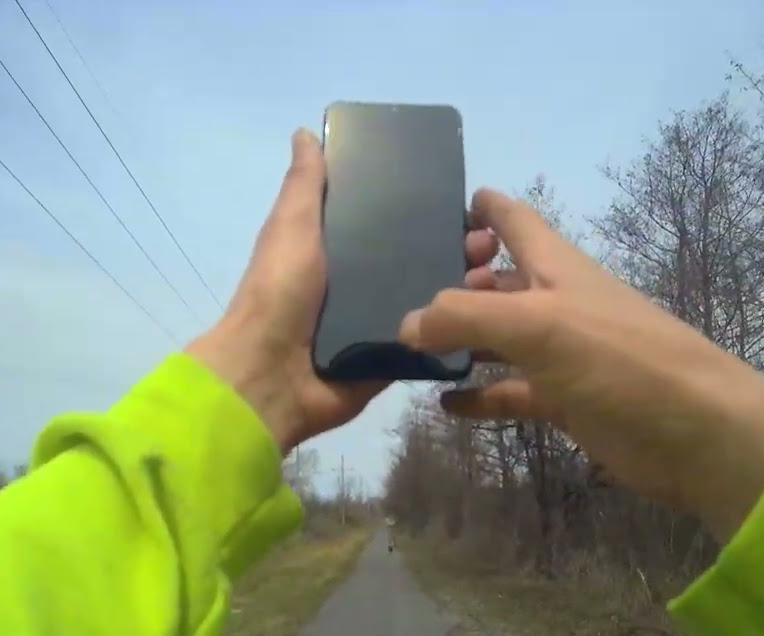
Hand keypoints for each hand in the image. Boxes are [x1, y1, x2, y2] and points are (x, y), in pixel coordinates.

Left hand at [185, 129, 499, 454]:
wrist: (270, 375)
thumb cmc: (278, 293)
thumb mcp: (292, 228)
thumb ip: (305, 185)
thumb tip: (304, 133)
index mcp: (336, 251)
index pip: (389, 224)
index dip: (423, 211)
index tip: (462, 201)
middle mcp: (359, 286)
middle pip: (417, 260)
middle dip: (454, 248)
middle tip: (487, 243)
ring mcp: (377, 325)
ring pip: (430, 300)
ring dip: (463, 287)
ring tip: (492, 276)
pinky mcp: (390, 360)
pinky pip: (428, 342)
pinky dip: (455, 330)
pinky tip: (486, 316)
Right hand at [398, 188, 763, 541]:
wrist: (697, 433)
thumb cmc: (620, 360)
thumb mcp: (538, 325)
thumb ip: (465, 318)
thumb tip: (406, 325)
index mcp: (555, 267)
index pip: (514, 219)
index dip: (483, 206)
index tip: (441, 204)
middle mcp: (556, 302)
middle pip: (500, 278)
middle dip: (458, 277)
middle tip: (404, 286)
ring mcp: (562, 354)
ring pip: (501, 338)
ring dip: (462, 339)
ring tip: (409, 345)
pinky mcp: (567, 401)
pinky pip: (513, 392)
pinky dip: (480, 396)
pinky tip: (444, 403)